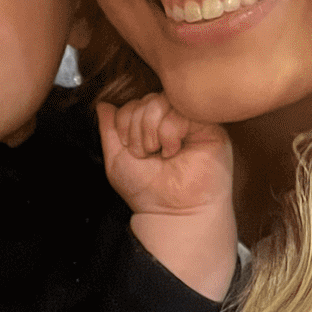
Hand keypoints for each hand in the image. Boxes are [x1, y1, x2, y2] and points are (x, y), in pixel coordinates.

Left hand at [98, 97, 237, 301]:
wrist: (172, 211)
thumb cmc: (149, 191)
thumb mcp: (117, 159)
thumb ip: (109, 130)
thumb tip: (103, 105)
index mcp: (152, 126)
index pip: (132, 104)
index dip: (124, 124)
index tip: (132, 151)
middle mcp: (171, 120)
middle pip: (145, 100)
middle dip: (136, 130)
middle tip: (146, 154)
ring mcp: (189, 121)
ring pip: (160, 101)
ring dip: (151, 131)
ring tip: (160, 153)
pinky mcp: (207, 125)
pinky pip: (179, 111)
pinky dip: (169, 132)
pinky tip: (174, 150)